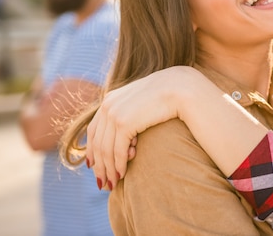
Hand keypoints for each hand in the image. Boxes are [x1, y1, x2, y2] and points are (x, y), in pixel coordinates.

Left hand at [87, 66, 205, 189]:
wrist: (180, 88)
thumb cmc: (167, 96)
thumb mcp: (142, 103)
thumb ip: (131, 113)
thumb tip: (127, 132)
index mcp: (110, 98)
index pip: (93, 129)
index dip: (92, 150)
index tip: (93, 166)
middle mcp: (108, 105)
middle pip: (97, 142)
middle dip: (99, 165)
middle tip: (103, 183)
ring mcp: (114, 113)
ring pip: (105, 149)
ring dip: (108, 169)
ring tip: (112, 184)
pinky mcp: (123, 123)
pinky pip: (117, 151)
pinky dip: (118, 165)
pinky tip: (123, 175)